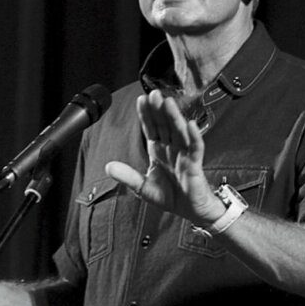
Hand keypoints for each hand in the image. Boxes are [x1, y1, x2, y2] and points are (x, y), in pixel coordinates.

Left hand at [105, 89, 224, 224]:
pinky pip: (195, 149)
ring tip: (169, 103)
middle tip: (154, 93)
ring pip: (179, 132)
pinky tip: (190, 125)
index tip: (141, 100)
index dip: (146, 115)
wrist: (191, 212)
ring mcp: (184, 155)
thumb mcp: (143, 187)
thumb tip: (108, 166)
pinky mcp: (195, 165)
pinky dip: (194, 137)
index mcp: (158, 151)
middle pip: (165, 126)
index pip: (151, 129)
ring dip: (174, 117)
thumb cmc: (171, 197)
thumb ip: (128, 176)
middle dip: (159, 110)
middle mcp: (171, 149)